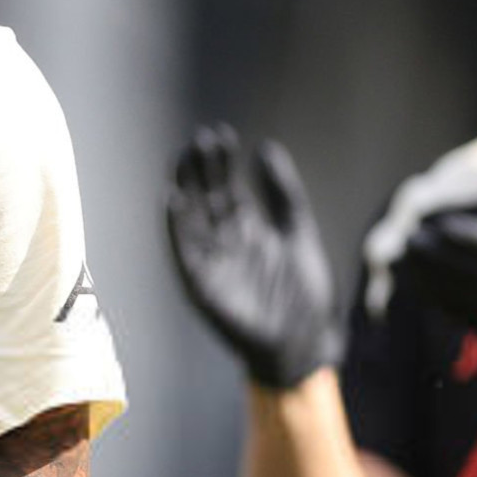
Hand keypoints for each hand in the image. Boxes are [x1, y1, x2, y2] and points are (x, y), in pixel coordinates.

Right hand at [165, 124, 342, 388]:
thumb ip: (283, 193)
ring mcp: (211, 261)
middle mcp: (224, 242)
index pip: (226, 187)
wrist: (304, 342)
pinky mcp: (200, 283)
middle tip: (200, 139)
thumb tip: (266, 147)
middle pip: (205, 198)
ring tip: (183, 159)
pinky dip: (174, 226)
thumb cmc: (304, 293)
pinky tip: (171, 199)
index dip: (221, 163)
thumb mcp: (298, 232)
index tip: (219, 135)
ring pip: (190, 218)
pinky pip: (181, 251)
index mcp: (246, 229)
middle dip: (201, 170)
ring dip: (184, 189)